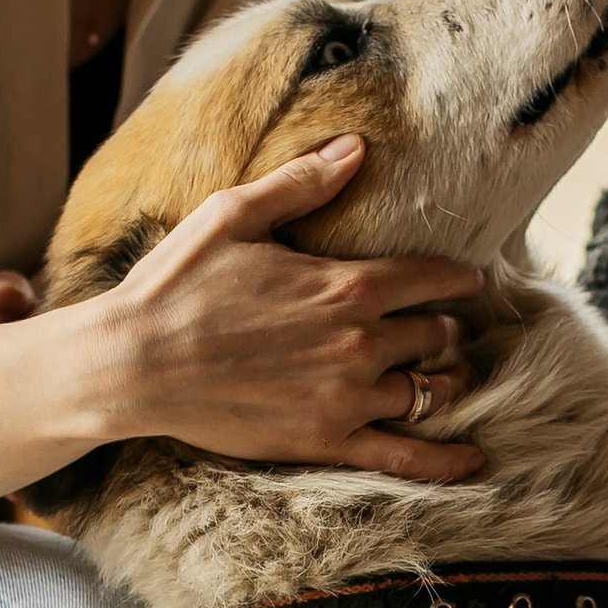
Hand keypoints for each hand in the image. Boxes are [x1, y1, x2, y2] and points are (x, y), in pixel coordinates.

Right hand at [96, 133, 483, 484]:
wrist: (134, 365)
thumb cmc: (177, 285)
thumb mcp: (234, 215)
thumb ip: (301, 183)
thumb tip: (356, 148)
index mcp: (346, 284)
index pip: (430, 278)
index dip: (457, 278)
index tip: (470, 281)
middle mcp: (360, 342)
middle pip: (436, 336)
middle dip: (447, 330)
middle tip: (449, 331)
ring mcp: (347, 397)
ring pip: (430, 392)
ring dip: (447, 383)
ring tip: (452, 379)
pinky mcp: (326, 441)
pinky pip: (405, 456)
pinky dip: (445, 460)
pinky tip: (473, 459)